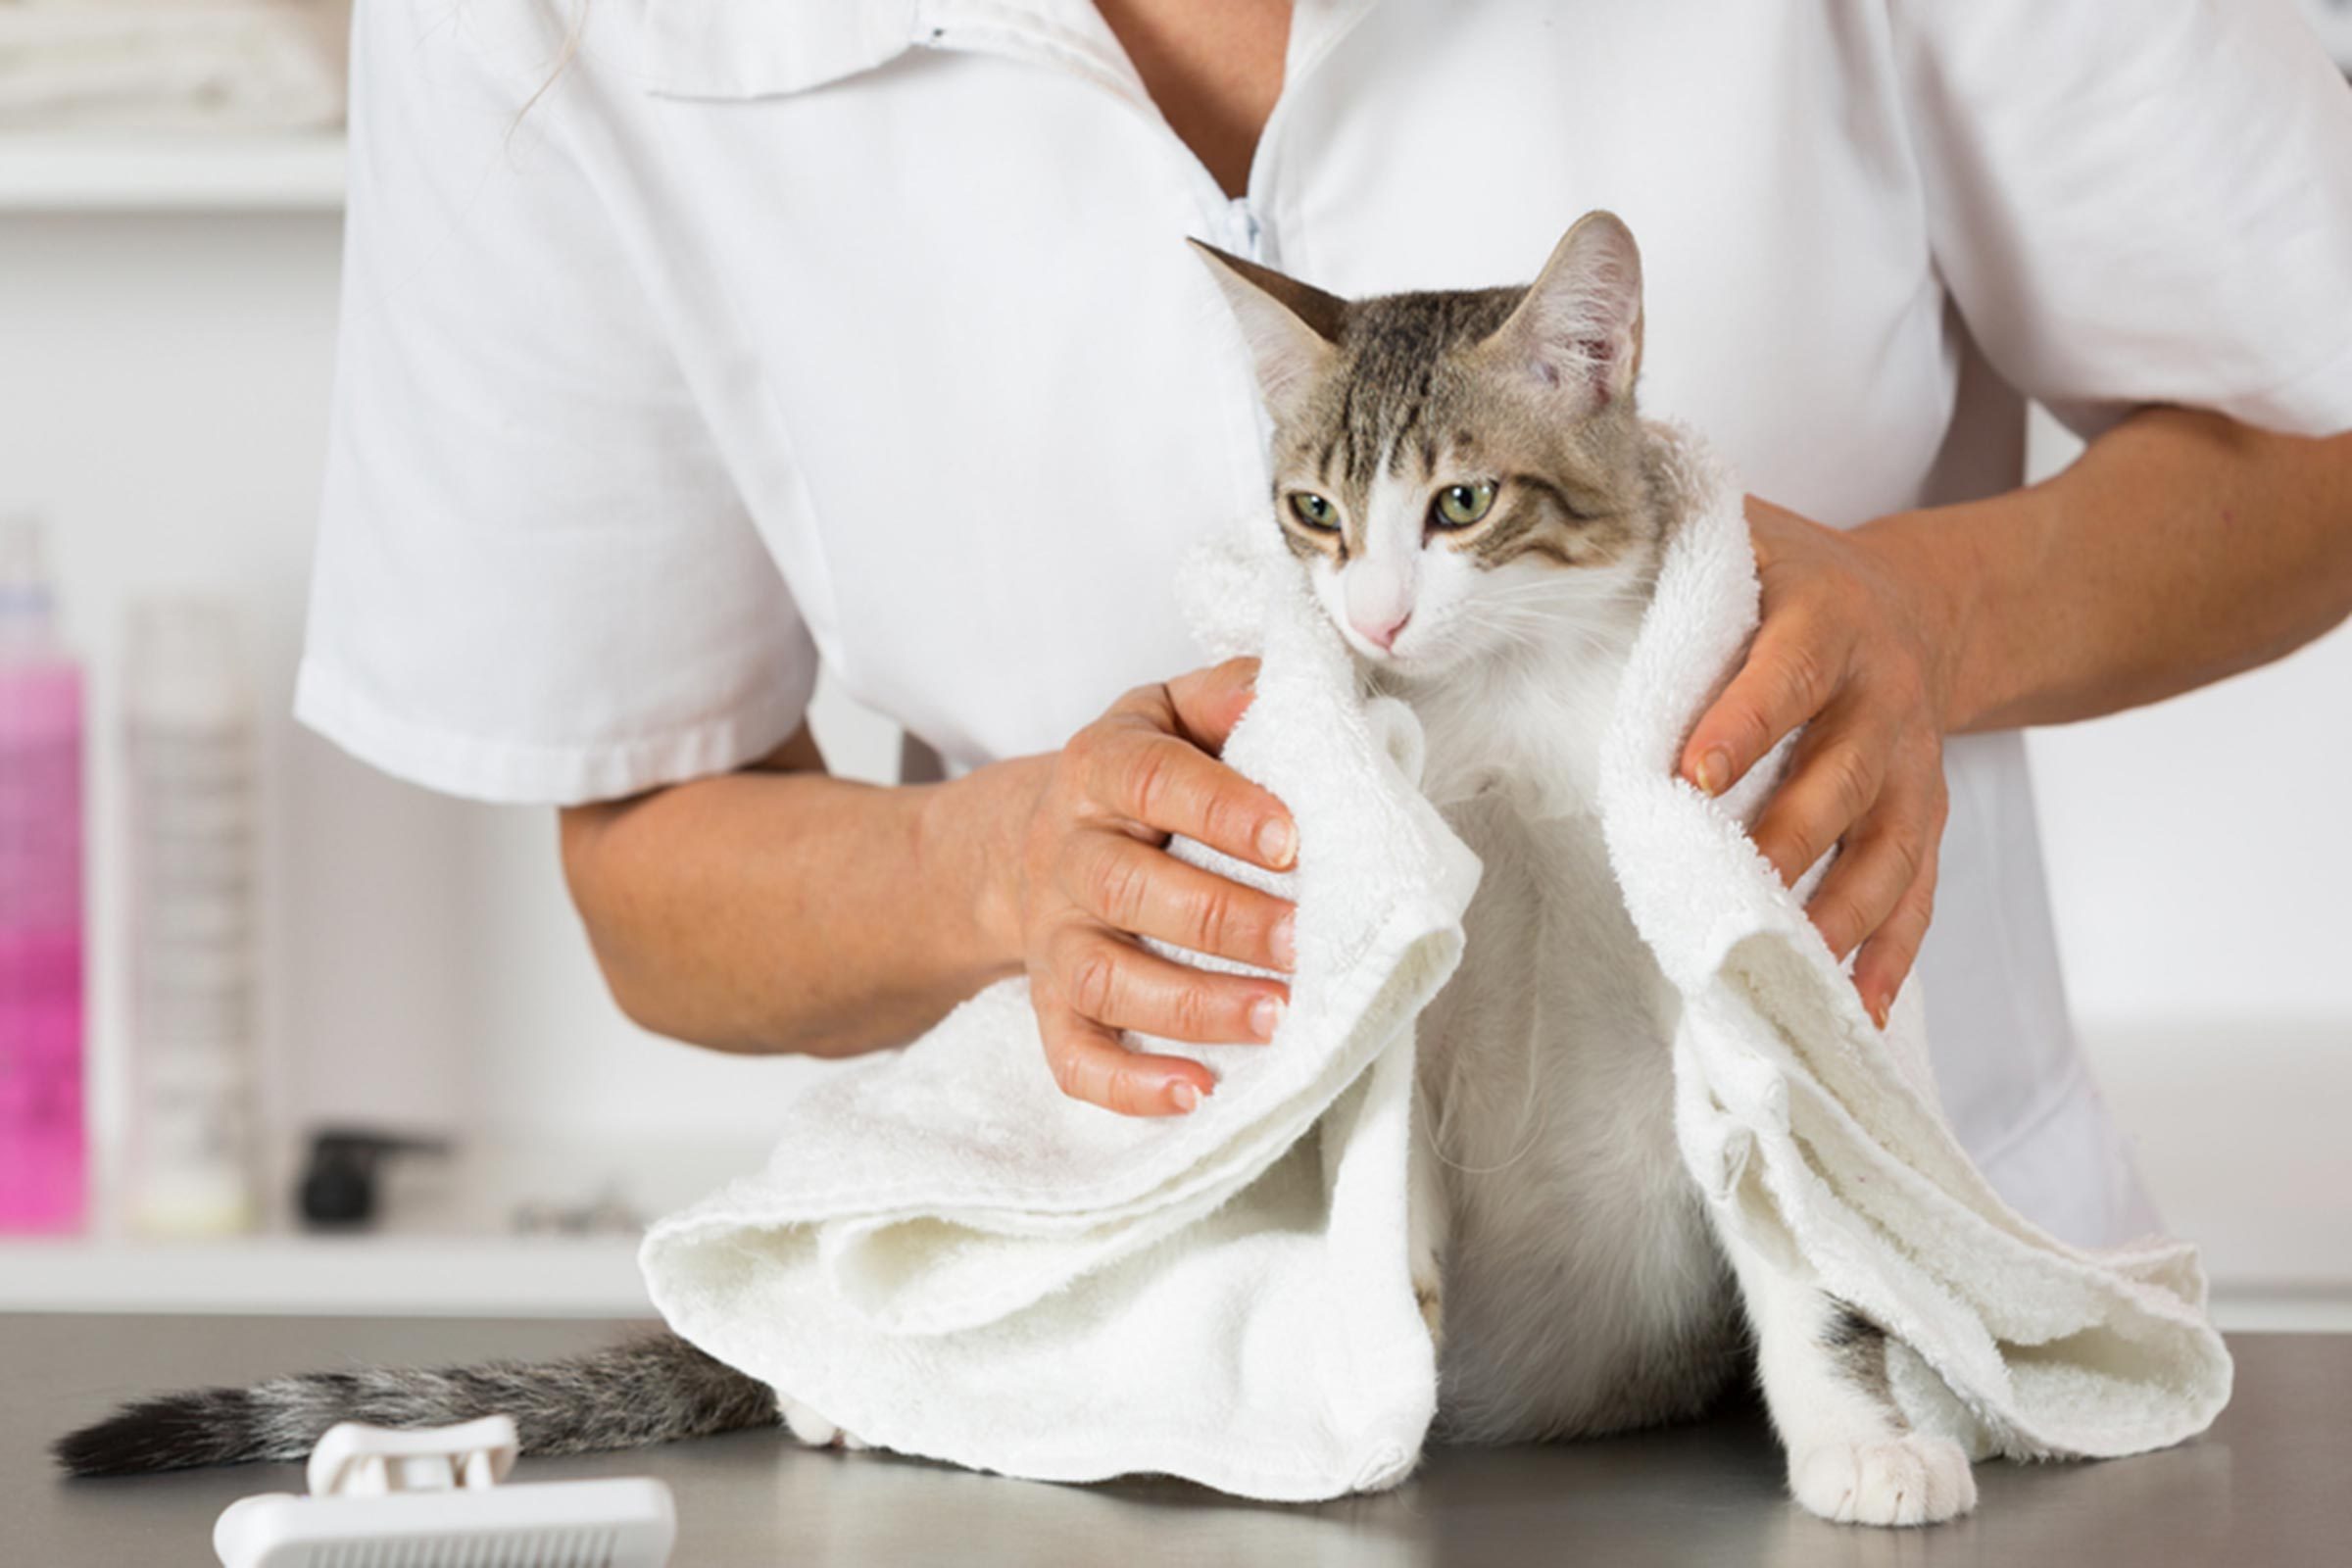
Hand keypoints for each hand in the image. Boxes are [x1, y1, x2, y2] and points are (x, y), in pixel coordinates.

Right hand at [999, 657, 1298, 1115]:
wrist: (1031, 841)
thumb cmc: (1141, 778)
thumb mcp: (1175, 713)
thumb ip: (1231, 695)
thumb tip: (1288, 692)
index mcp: (1102, 768)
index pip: (1153, 779)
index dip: (1221, 809)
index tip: (1293, 840)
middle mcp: (1066, 852)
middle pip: (1128, 887)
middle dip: (1222, 920)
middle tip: (1303, 942)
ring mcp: (1052, 935)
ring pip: (1103, 977)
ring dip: (1191, 1005)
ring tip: (1275, 1017)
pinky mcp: (1050, 1002)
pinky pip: (1072, 1055)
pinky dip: (1129, 1086)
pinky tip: (1198, 1092)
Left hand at [1676, 498, 1962, 1027]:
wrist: (1918, 605)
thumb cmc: (1790, 578)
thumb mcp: (1744, 537)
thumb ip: (1670, 541)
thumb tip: (1566, 533)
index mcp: (1827, 624)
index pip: (1787, 675)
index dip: (1744, 723)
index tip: (1690, 777)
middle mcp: (1883, 698)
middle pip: (1843, 780)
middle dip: (1787, 842)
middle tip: (1726, 896)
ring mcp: (1914, 766)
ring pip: (1885, 850)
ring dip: (1838, 917)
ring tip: (1785, 972)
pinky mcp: (1927, 820)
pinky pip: (1917, 893)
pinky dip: (1890, 956)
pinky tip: (1854, 1013)